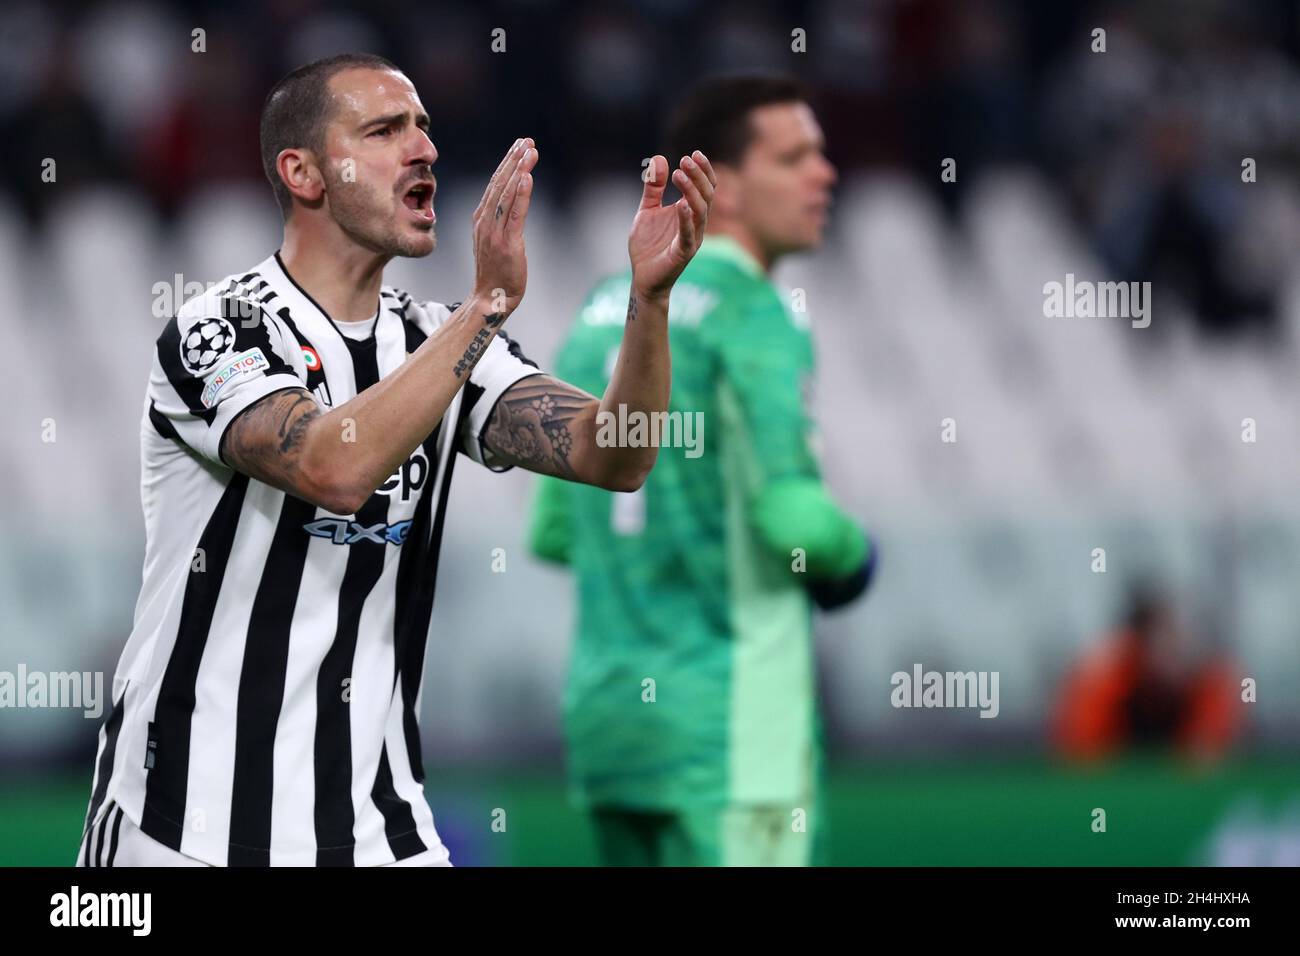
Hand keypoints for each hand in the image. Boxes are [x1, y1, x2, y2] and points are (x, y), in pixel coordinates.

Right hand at [472, 137, 537, 313]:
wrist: (490, 298)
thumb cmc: (496, 272)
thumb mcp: (494, 240)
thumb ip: (499, 220)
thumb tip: (512, 203)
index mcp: (481, 218)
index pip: (495, 184)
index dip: (507, 163)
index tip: (519, 145)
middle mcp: (485, 221)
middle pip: (500, 183)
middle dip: (514, 160)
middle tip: (527, 141)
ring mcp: (494, 232)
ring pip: (507, 194)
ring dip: (519, 170)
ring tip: (530, 151)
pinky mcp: (507, 243)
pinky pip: (514, 214)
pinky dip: (521, 194)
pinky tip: (527, 177)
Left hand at [628, 150, 715, 300]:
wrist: (642, 277)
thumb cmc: (648, 246)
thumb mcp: (647, 210)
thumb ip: (653, 188)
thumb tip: (660, 159)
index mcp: (690, 212)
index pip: (705, 187)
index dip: (703, 170)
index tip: (693, 153)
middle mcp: (696, 224)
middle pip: (706, 195)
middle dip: (698, 176)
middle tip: (685, 160)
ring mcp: (692, 239)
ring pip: (701, 211)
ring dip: (692, 191)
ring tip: (679, 174)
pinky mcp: (683, 253)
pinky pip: (688, 234)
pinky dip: (686, 219)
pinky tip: (680, 204)